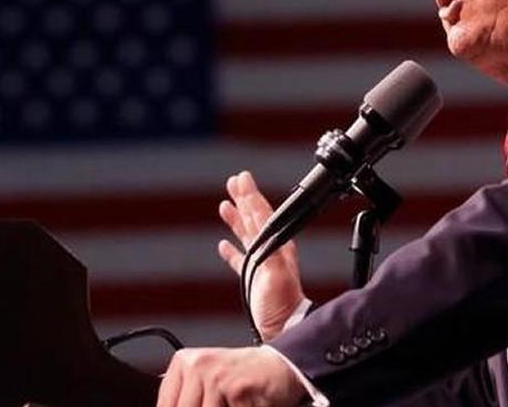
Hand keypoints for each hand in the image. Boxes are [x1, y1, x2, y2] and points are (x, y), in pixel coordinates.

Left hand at [156, 346, 307, 406]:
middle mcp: (197, 365)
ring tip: (233, 402)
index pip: (165, 404)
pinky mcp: (236, 389)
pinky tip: (245, 403)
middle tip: (221, 403)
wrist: (282, 365)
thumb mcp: (206, 380)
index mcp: (184, 361)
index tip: (196, 405)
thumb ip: (186, 398)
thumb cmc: (243, 376)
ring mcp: (216, 376)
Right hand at [218, 171, 307, 340]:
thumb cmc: (283, 304)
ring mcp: (261, 264)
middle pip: (254, 218)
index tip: (243, 178)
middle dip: (244, 199)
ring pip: (246, 235)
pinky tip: (223, 245)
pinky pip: (239, 261)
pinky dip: (231, 252)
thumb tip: (261, 230)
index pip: (262, 214)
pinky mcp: (253, 280)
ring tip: (225, 204)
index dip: (251, 196)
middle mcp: (271, 250)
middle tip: (234, 181)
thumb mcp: (276, 274)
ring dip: (236, 219)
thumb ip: (268, 251)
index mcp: (278, 245)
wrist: (284, 329)